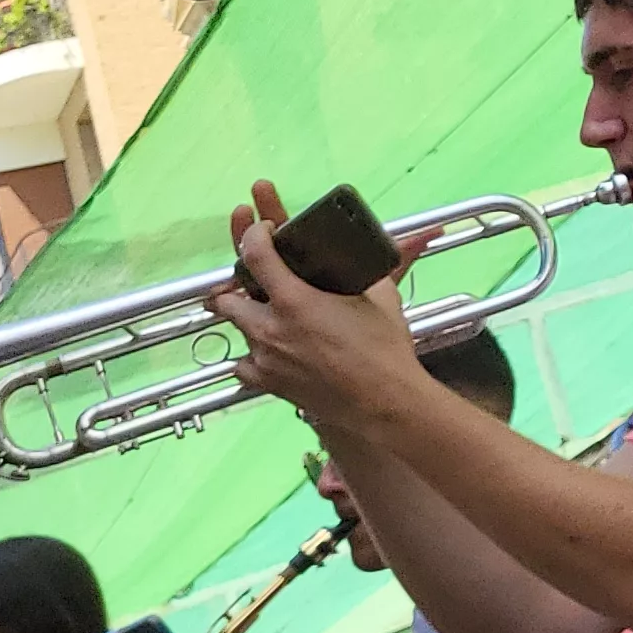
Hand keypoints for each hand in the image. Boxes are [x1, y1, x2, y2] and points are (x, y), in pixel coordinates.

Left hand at [215, 182, 427, 428]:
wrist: (383, 402)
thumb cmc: (384, 350)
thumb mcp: (382, 298)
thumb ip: (377, 268)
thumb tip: (407, 241)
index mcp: (294, 300)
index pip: (253, 253)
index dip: (252, 234)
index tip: (262, 230)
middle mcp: (269, 327)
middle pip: (225, 297)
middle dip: (234, 284)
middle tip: (255, 279)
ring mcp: (263, 358)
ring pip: (235, 329)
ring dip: (247, 318)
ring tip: (269, 316)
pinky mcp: (265, 383)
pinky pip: (243, 365)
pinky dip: (252, 356)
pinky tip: (273, 352)